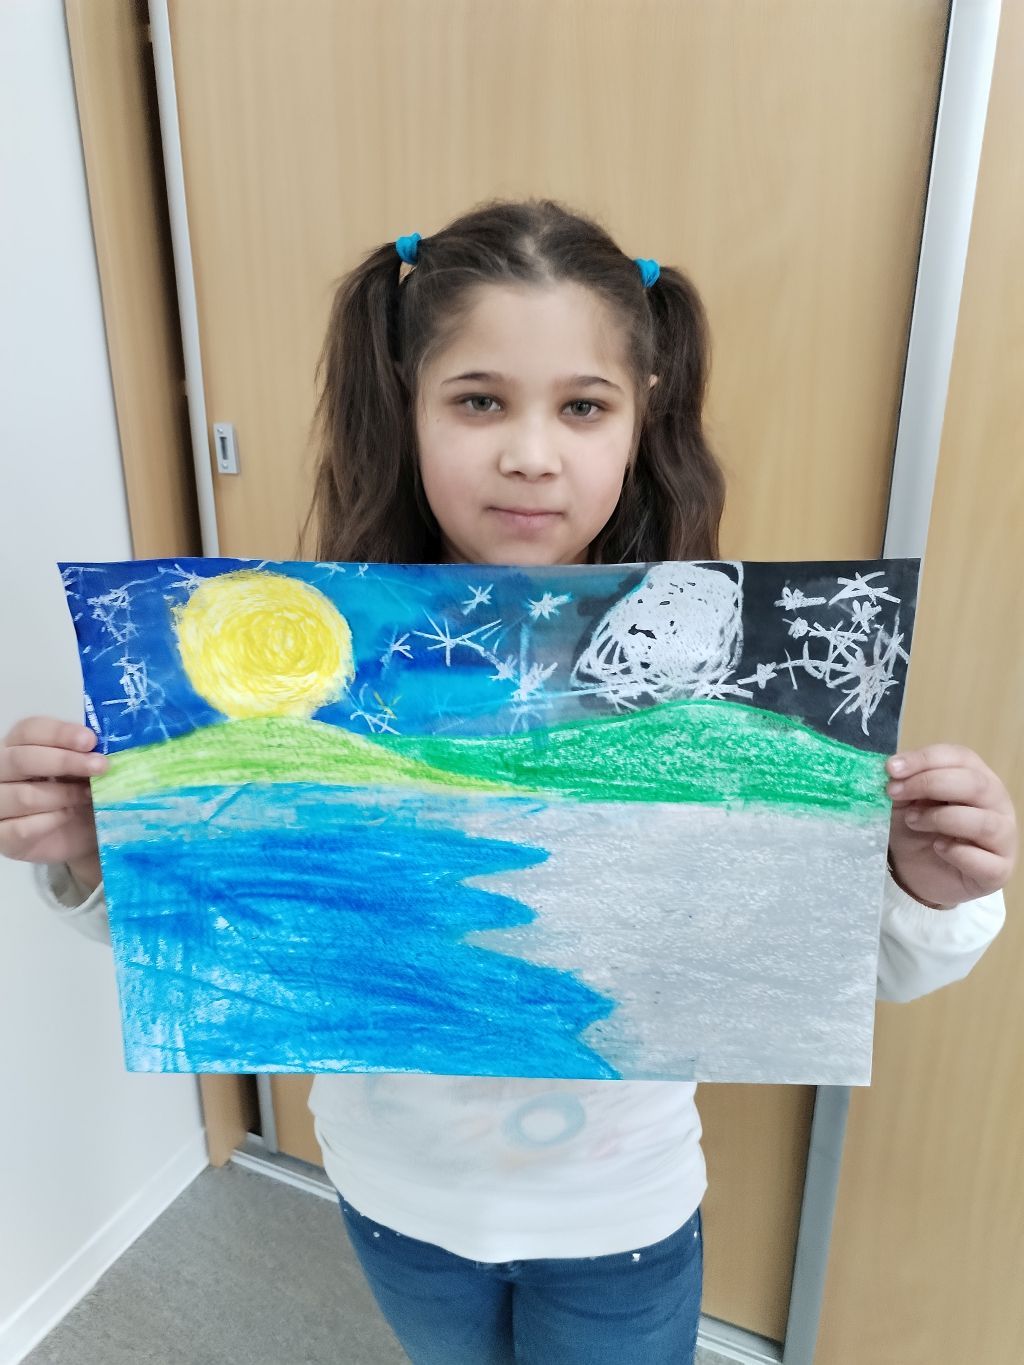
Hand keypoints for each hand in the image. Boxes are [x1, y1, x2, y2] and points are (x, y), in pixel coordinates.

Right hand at [0, 717, 108, 889]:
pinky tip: (69, 816)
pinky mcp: (2, 836)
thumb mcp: (85, 768)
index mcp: (19, 745)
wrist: (80, 834)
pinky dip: (53, 821)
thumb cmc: (79, 792)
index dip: (60, 733)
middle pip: (22, 760)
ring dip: (64, 795)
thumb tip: (103, 746)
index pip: (30, 730)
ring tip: (89, 796)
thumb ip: (87, 753)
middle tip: (101, 766)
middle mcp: (0, 771)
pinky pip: (23, 828)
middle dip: (65, 762)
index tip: (91, 741)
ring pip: (25, 796)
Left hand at [886, 744, 1016, 908]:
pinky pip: (984, 861)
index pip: (961, 757)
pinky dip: (956, 853)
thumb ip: (903, 782)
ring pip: (982, 821)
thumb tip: (893, 768)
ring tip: (913, 822)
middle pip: (974, 783)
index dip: (925, 759)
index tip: (891, 768)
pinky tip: (938, 848)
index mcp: (977, 777)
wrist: (915, 873)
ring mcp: (1002, 838)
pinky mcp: (998, 870)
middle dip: (929, 784)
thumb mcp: (903, 801)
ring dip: (940, 818)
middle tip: (894, 793)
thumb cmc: (916, 829)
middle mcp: (997, 804)